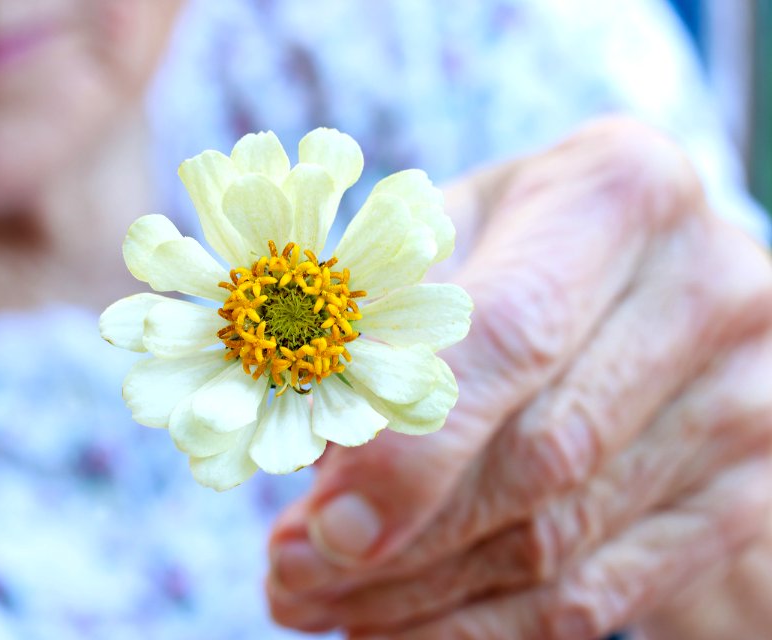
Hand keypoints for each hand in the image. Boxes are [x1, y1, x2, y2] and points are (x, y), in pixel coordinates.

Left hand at [265, 117, 771, 638]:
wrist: (650, 293)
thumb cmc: (516, 248)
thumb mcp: (450, 238)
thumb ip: (380, 322)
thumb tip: (314, 454)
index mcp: (621, 190)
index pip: (512, 333)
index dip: (414, 443)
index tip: (326, 526)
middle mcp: (707, 288)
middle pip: (540, 454)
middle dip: (401, 538)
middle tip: (291, 575)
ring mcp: (743, 398)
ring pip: (560, 539)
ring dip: (423, 592)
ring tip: (320, 601)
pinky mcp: (743, 491)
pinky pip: (602, 590)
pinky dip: (486, 625)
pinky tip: (399, 625)